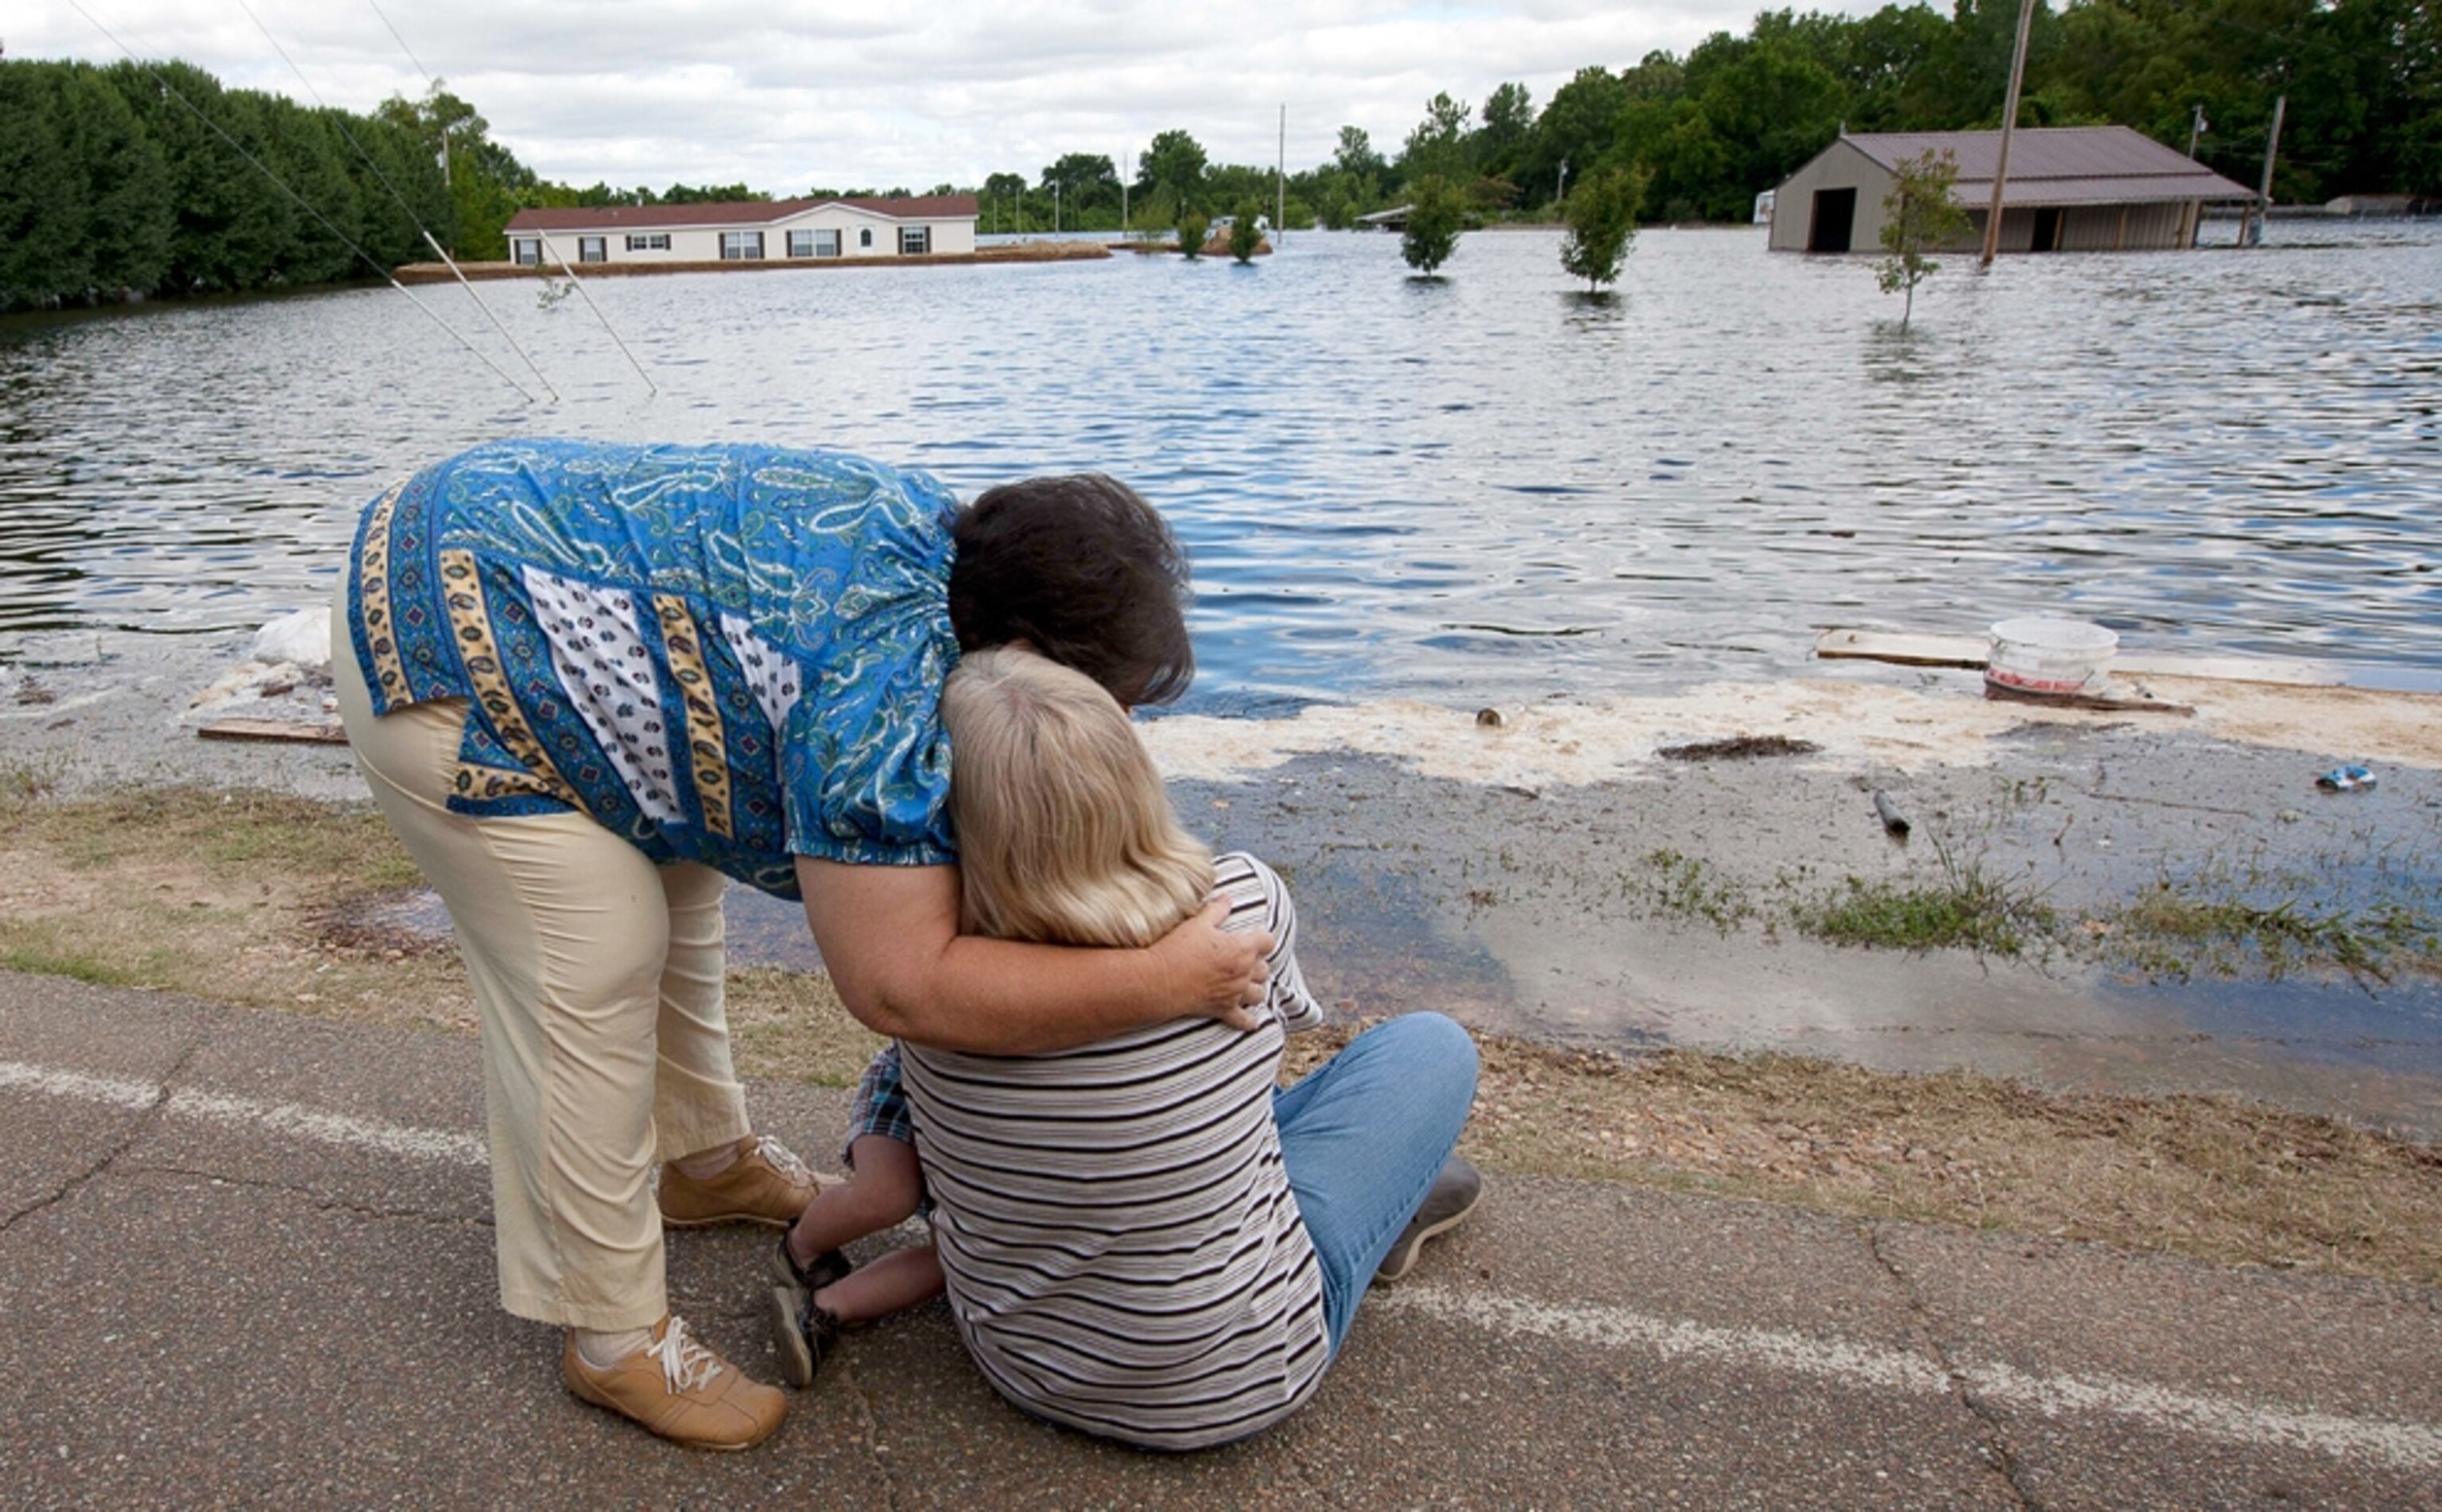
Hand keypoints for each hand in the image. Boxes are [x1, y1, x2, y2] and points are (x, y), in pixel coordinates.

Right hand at [1158, 898, 1271, 1031]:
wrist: (1159, 980)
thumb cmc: (1177, 949)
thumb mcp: (1197, 923)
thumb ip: (1217, 910)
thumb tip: (1228, 898)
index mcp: (1241, 949)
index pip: (1267, 941)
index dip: (1262, 938)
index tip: (1254, 937)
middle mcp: (1243, 973)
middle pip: (1265, 969)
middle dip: (1257, 963)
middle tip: (1245, 960)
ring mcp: (1234, 994)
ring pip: (1259, 994)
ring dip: (1255, 988)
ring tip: (1247, 984)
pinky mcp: (1223, 1010)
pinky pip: (1244, 1020)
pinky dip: (1249, 1021)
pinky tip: (1252, 1022)